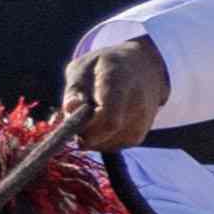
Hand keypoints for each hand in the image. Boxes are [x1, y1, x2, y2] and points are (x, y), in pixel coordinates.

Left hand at [60, 34, 173, 151]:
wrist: (142, 68)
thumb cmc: (105, 66)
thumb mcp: (82, 67)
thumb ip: (74, 89)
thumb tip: (70, 109)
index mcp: (120, 83)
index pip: (110, 119)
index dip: (87, 127)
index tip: (75, 117)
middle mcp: (137, 105)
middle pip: (105, 134)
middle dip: (83, 131)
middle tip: (77, 115)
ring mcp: (141, 123)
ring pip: (105, 144)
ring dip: (89, 137)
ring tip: (90, 114)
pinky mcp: (138, 137)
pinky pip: (110, 146)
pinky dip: (98, 139)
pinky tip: (98, 122)